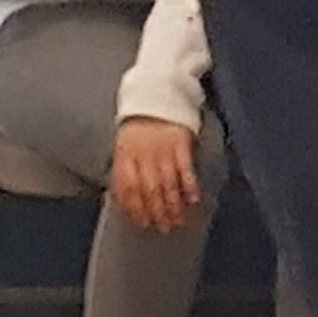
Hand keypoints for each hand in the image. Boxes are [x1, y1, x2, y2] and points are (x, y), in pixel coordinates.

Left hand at [108, 116, 202, 231]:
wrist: (157, 90)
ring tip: (178, 220)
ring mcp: (163, 149)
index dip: (135, 208)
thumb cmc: (140, 121)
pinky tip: (193, 199)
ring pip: (168, 183)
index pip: (128, 188)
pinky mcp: (182, 142)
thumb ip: (125, 168)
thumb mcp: (124, 142)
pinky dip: (190, 186)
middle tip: (163, 227)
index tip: (141, 222)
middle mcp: (143, 154)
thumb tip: (125, 198)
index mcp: (125, 154)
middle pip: (149, 190)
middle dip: (157, 212)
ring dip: (174, 205)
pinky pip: (185, 169)